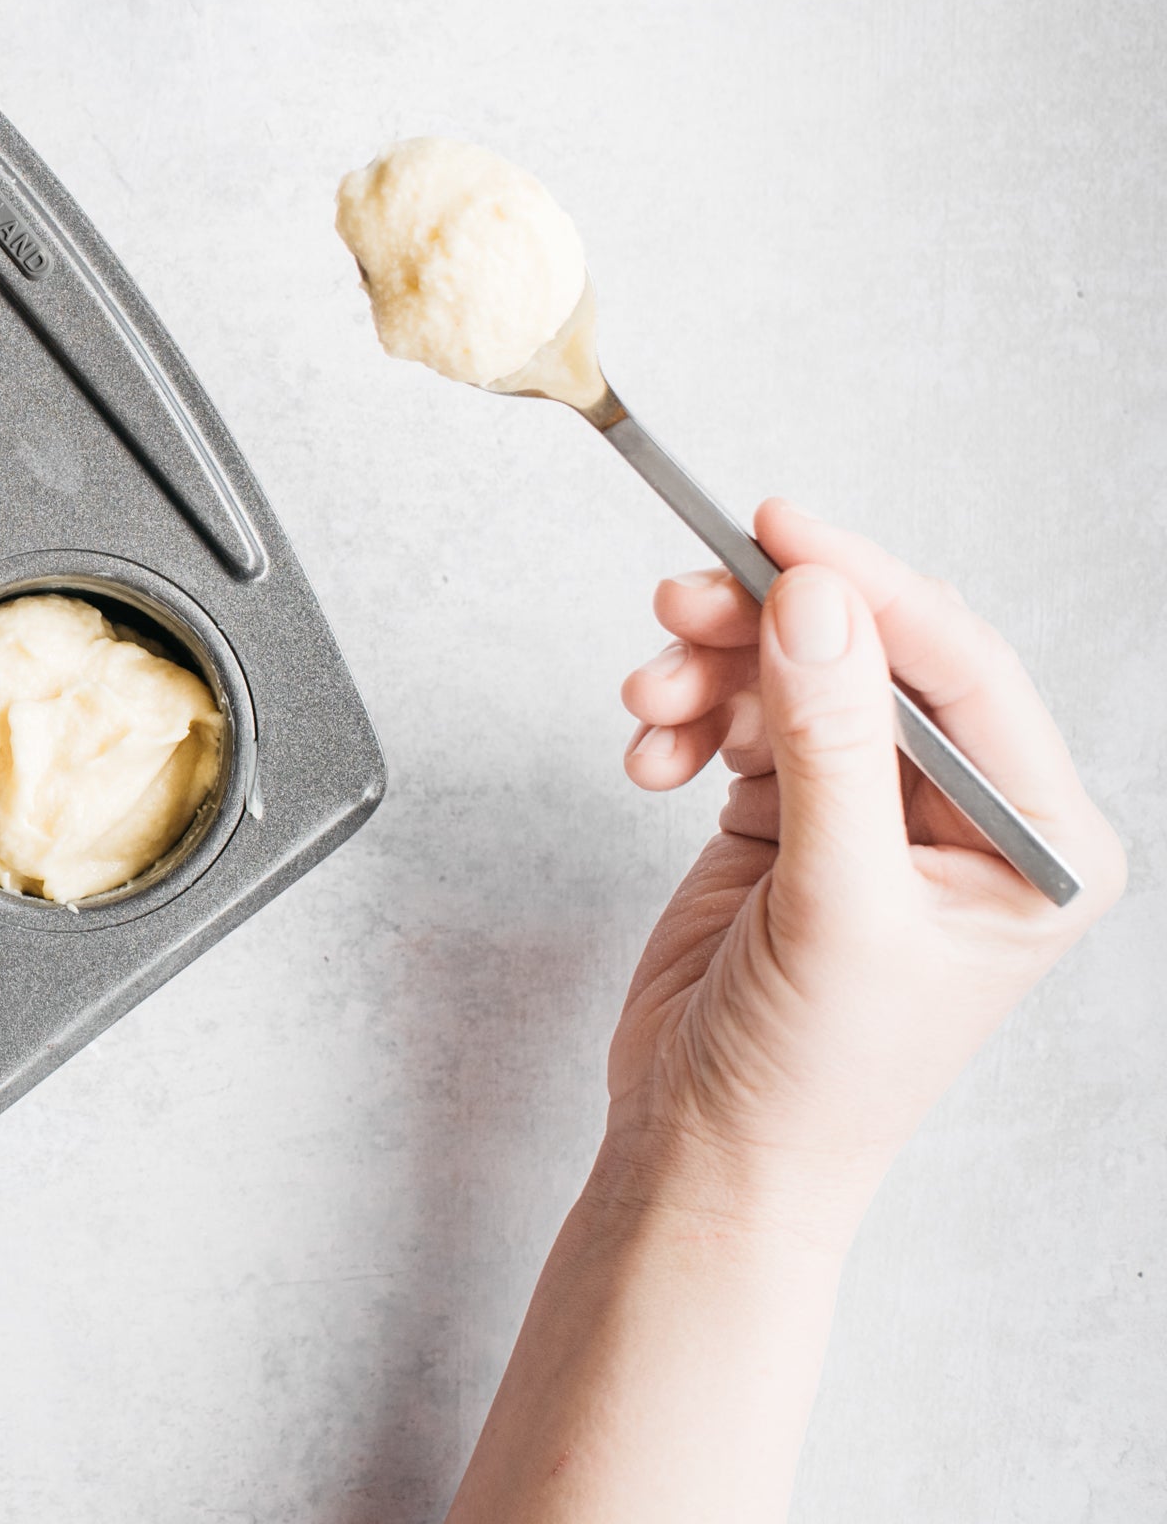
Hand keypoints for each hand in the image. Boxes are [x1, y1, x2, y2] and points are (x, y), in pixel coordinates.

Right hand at [605, 499, 1124, 1241]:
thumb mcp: (835, 903)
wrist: (708, 1156)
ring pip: (793, 676)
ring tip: (649, 698)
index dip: (870, 586)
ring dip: (709, 672)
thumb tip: (814, 598)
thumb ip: (830, 742)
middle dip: (767, 624)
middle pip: (868, 656)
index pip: (963, 670)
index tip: (780, 530)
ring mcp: (873, 810)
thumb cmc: (812, 1076)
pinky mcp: (789, 814)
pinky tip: (650, 755)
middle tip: (682, 601)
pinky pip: (740, 717)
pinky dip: (686, 719)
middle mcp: (965, 816)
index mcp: (1037, 844)